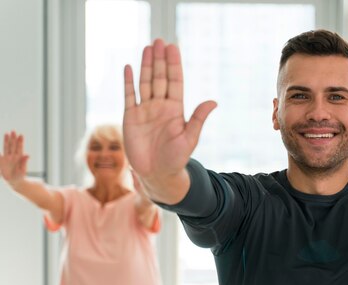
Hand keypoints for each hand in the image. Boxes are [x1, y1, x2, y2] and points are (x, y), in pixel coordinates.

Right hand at [1, 131, 28, 185]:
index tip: (21, 135)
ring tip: (7, 133)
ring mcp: (7, 158)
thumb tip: (27, 155)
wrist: (14, 181)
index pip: (19, 148)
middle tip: (13, 131)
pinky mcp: (1, 161)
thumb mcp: (23, 170)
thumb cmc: (20, 176)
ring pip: (6, 147)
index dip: (20, 141)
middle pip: (13, 145)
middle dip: (13, 138)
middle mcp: (13, 156)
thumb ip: (24, 162)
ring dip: (7, 140)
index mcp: (19, 157)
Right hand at [123, 39, 216, 182]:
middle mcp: (160, 106)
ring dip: (146, 66)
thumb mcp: (189, 138)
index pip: (175, 81)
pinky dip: (128, 82)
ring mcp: (145, 111)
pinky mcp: (131, 118)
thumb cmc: (176, 159)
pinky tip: (129, 67)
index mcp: (175, 109)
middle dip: (160, 60)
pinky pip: (129, 96)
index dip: (174, 65)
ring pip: (145, 83)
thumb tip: (213, 102)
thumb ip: (198, 119)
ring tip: (148, 48)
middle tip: (160, 41)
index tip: (173, 47)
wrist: (157, 174)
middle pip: (160, 78)